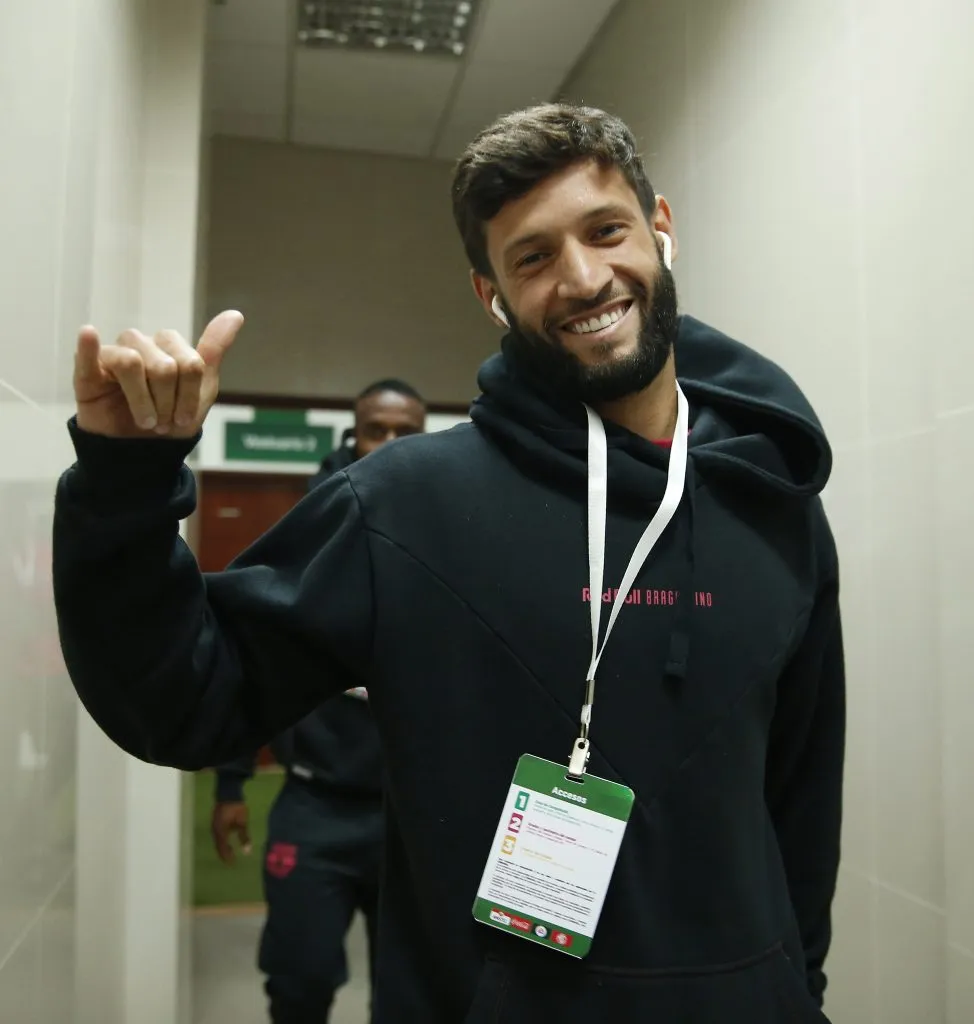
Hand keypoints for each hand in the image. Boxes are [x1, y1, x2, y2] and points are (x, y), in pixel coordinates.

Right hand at [73, 310, 243, 438]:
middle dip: (168, 403)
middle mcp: (141, 344)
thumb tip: (236, 314)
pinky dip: (88, 346)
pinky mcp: (87, 374)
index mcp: (169, 346)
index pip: (190, 363)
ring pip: (132, 363)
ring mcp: (113, 356)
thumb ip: (213, 350)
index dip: (190, 396)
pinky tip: (89, 334)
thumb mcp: (202, 389)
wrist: (142, 454)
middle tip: (162, 423)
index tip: (184, 419)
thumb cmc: (172, 419)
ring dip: (143, 402)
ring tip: (145, 422)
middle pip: (165, 366)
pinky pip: (87, 356)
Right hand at [211, 801, 251, 864]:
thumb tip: (247, 851)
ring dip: (223, 848)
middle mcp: (215, 830)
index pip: (222, 848)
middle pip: (218, 846)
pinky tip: (227, 841)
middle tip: (230, 861)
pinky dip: (222, 841)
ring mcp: (214, 825)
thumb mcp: (242, 822)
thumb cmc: (237, 807)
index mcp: (220, 832)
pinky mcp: (216, 821)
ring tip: (229, 853)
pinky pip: (218, 835)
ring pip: (217, 841)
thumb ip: (244, 836)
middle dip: (224, 854)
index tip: (232, 863)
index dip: (227, 856)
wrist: (229, 793)